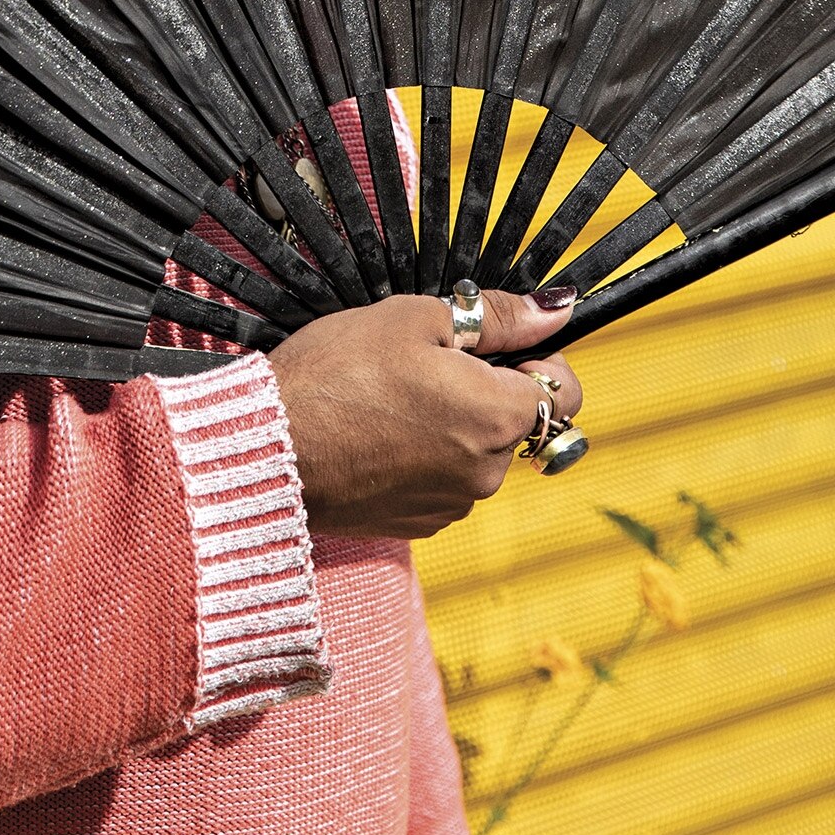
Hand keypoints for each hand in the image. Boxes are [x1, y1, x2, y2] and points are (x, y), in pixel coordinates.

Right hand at [270, 287, 585, 540]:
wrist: (268, 448)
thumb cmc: (335, 373)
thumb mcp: (416, 319)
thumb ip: (497, 316)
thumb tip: (557, 309)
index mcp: (497, 417)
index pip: (565, 390)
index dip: (538, 359)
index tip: (495, 345)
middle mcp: (487, 472)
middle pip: (519, 421)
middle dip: (487, 390)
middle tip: (425, 363)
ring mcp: (453, 504)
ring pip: (479, 451)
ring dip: (455, 424)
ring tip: (391, 399)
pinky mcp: (420, 524)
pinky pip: (445, 480)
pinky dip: (426, 456)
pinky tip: (379, 433)